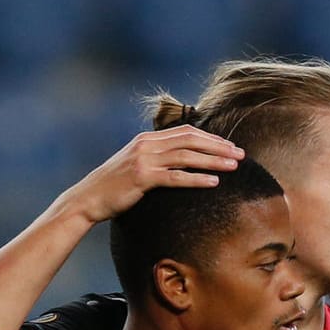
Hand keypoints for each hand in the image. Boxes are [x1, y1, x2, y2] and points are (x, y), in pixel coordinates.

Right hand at [55, 126, 242, 223]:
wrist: (89, 197)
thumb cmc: (116, 185)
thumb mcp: (137, 164)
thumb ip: (158, 158)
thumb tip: (183, 161)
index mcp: (147, 139)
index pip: (186, 131)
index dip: (211, 137)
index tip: (230, 146)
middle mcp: (147, 144)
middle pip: (190, 140)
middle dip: (218, 146)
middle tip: (240, 154)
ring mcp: (144, 160)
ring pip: (186, 156)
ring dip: (213, 160)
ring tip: (234, 166)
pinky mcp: (142, 178)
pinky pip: (175, 177)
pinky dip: (196, 179)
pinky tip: (214, 182)